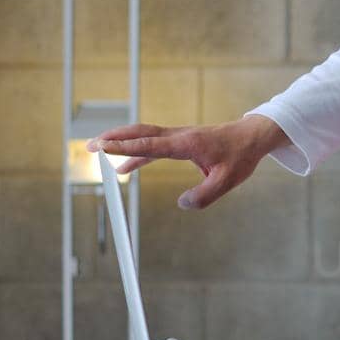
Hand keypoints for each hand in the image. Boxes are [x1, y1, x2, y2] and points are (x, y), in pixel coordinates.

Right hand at [88, 114, 285, 209]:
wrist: (251, 137)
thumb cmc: (240, 156)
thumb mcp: (227, 181)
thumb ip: (204, 195)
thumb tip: (182, 205)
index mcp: (186, 144)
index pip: (149, 146)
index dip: (124, 147)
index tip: (102, 146)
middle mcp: (178, 136)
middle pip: (139, 134)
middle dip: (113, 138)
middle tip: (89, 145)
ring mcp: (177, 137)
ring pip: (143, 136)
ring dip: (120, 141)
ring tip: (97, 151)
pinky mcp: (179, 141)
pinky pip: (152, 146)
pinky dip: (136, 153)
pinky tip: (124, 167)